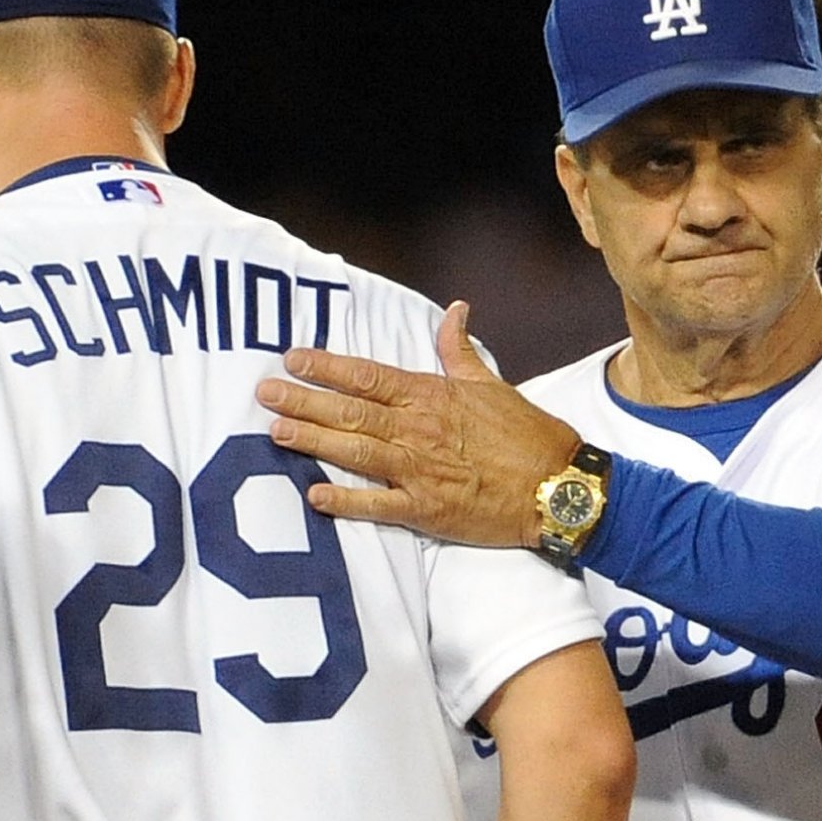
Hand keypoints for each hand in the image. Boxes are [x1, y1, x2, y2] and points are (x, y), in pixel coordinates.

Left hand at [257, 301, 585, 546]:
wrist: (557, 486)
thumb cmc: (526, 435)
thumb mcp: (491, 383)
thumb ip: (460, 349)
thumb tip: (454, 310)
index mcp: (431, 396)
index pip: (368, 375)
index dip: (327, 367)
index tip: (292, 359)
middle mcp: (419, 429)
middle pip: (351, 411)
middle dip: (304, 400)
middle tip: (264, 393)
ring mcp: (420, 471)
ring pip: (356, 451)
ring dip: (314, 440)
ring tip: (276, 431)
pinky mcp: (427, 510)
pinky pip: (378, 505)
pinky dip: (346, 501)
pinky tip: (315, 494)